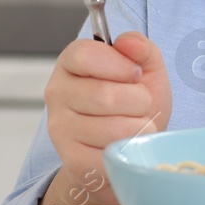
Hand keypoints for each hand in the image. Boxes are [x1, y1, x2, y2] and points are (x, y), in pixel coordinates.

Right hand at [41, 31, 172, 204]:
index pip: (84, 55)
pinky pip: (110, 157)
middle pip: (103, 96)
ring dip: (139, 128)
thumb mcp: (147, 68)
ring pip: (112, 129)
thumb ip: (141, 48)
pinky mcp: (72, 160)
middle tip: (140, 104)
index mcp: (71, 63)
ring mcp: (61, 129)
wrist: (131, 145)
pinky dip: (129, 152)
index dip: (119, 65)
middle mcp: (57, 93)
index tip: (135, 74)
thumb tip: (128, 43)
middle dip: (138, 101)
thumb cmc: (136, 103)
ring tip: (136, 125)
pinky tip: (126, 146)